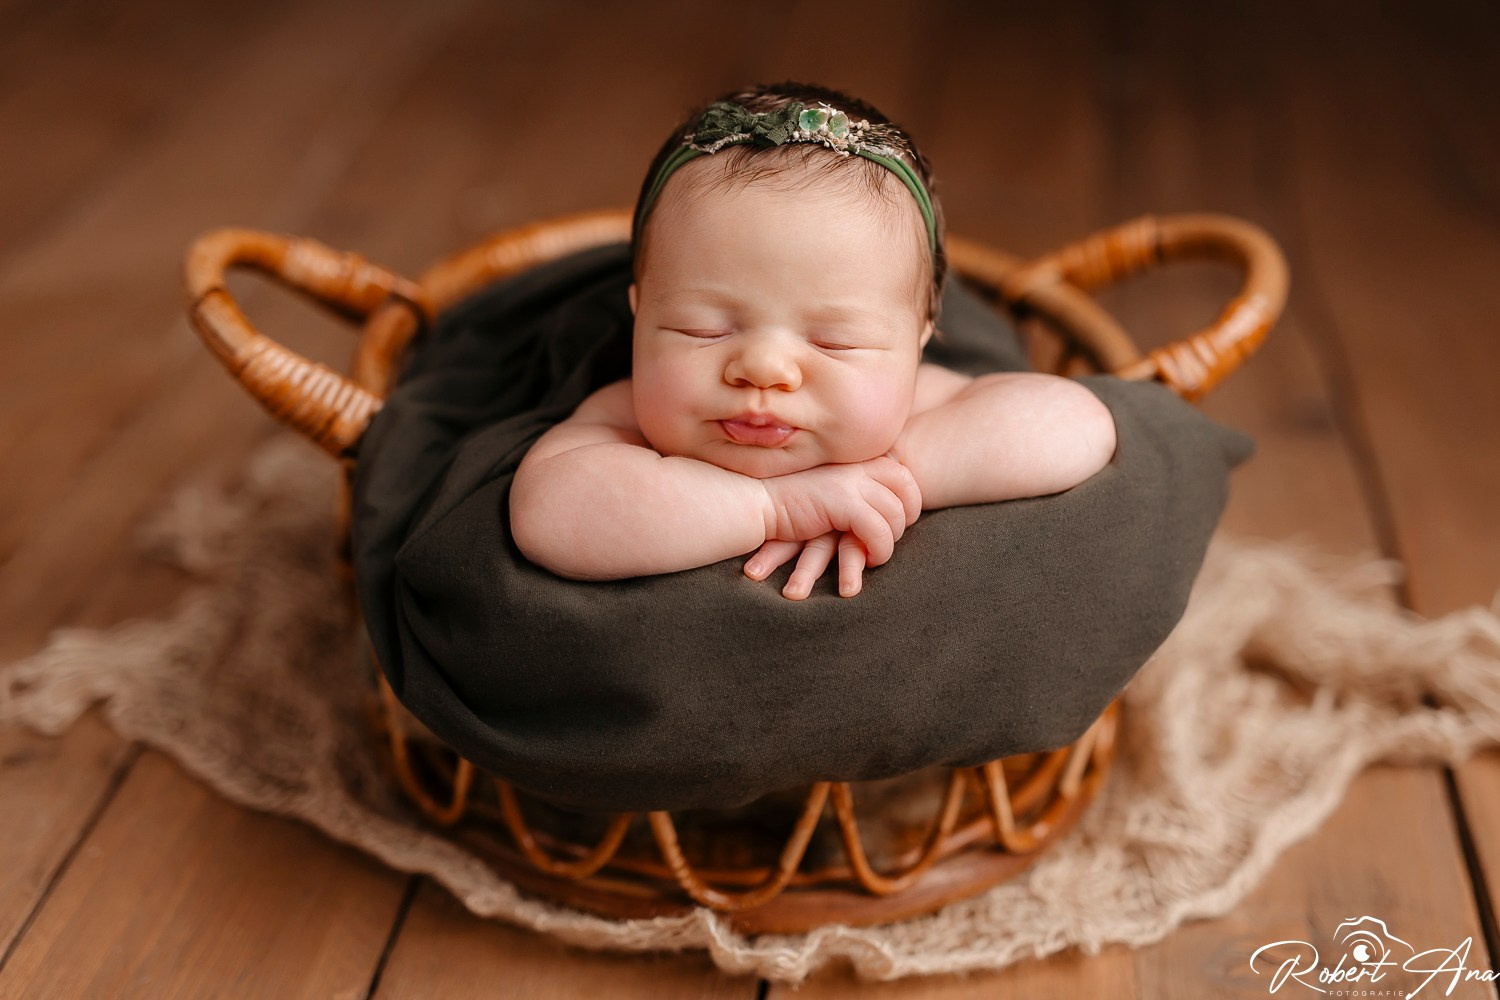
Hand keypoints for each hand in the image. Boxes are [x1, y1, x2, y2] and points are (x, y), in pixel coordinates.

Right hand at [754, 456, 921, 598]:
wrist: (759, 500)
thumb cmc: (791, 499)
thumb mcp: (830, 487)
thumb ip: (856, 488)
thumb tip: (887, 507)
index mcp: (858, 460)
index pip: (905, 476)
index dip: (911, 504)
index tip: (898, 524)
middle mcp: (858, 466)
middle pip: (906, 497)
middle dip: (902, 527)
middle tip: (883, 543)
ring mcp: (852, 482)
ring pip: (895, 516)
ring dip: (888, 543)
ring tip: (874, 556)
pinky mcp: (843, 503)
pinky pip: (878, 530)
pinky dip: (878, 549)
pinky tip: (867, 559)